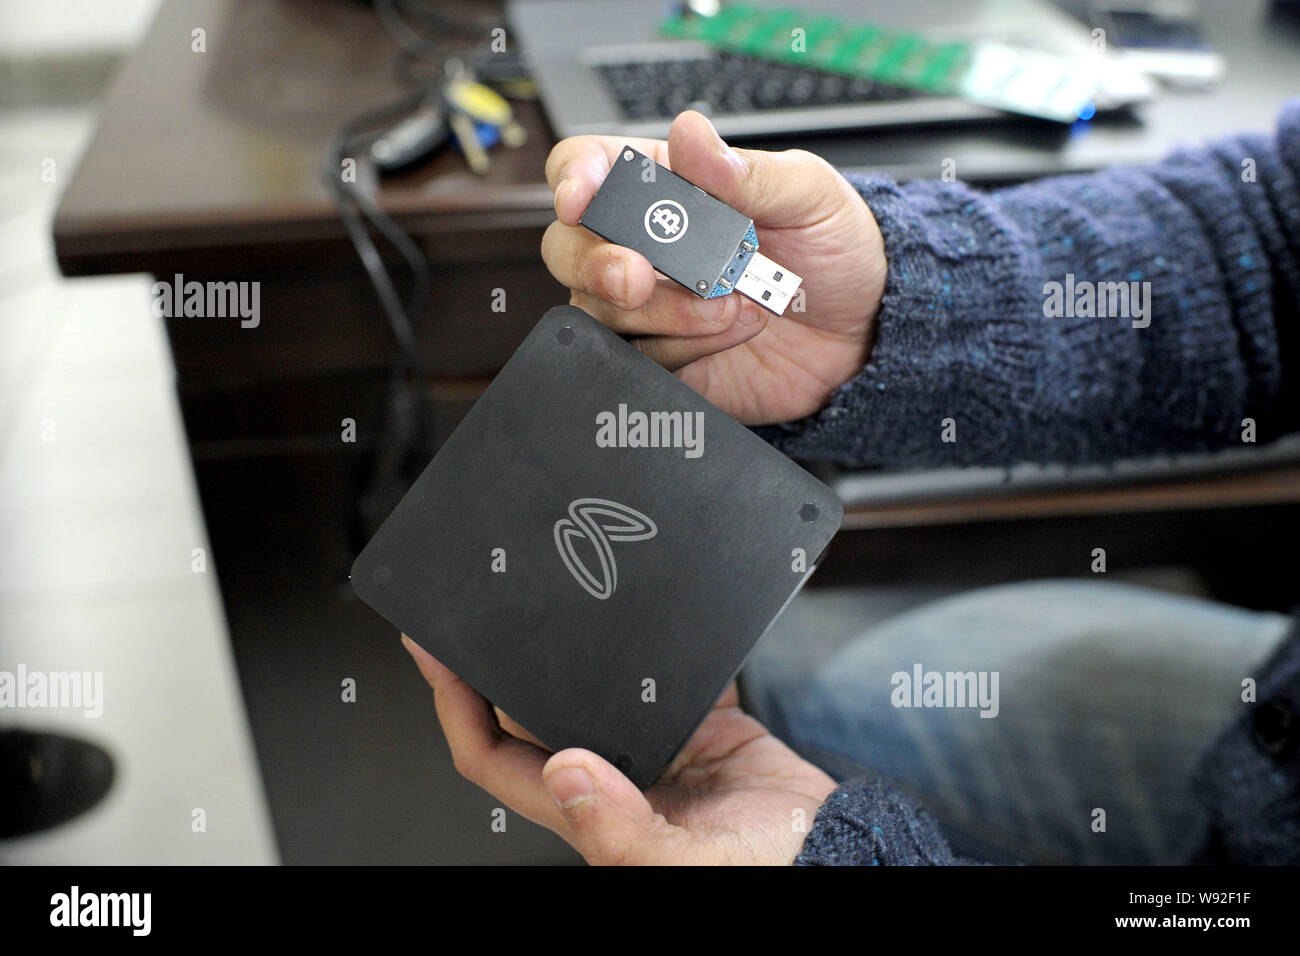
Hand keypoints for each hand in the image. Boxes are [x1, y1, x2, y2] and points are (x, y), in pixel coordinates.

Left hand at [402, 634, 835, 864]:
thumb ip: (619, 827)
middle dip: (500, 659)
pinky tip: (648, 604)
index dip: (455, 704)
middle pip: (531, 709)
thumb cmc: (761, 874)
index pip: (491, 754)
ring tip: (548, 587)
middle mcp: (610, 772)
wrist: (837, 852)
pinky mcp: (699, 721)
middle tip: (482, 600)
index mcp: (586, 809)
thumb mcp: (682, 863)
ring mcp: (652, 745)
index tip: (433, 650)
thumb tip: (567, 769)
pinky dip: (654, 636)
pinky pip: (664, 668)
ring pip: (590, 681)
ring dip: (568, 641)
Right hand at [542, 110, 885, 424]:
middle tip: (639, 279)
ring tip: (734, 306)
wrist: (866, 333)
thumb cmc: (837, 252)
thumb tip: (690, 135)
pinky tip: (733, 331)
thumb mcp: (811, 195)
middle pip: (569, 248)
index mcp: (671, 186)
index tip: (580, 199)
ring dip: (665, 312)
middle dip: (595, 264)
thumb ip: (748, 172)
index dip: (572, 179)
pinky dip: (685, 347)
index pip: (590, 168)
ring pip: (600, 311)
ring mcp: (651, 306)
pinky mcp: (665, 357)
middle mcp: (648, 246)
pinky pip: (640, 359)